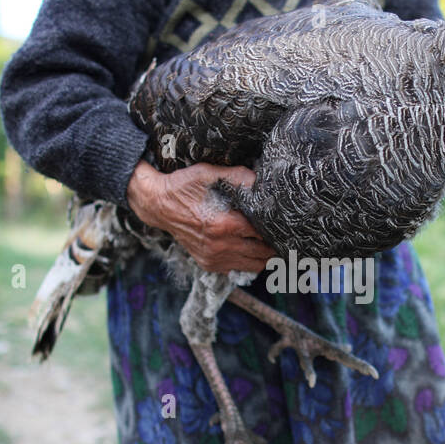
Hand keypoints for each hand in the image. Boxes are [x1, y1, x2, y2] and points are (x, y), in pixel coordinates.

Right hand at [127, 160, 274, 274]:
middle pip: (263, 254)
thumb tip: (260, 181)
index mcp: (224, 225)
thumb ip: (237, 176)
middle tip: (286, 237)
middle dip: (276, 245)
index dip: (276, 229)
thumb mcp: (209, 174)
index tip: (285, 224)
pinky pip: (238, 269)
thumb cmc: (184, 187)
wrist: (158, 205)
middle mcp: (220, 246)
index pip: (263, 233)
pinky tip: (253, 249)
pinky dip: (249, 261)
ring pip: (254, 266)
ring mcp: (213, 258)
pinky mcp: (208, 264)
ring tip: (273, 244)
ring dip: (265, 257)